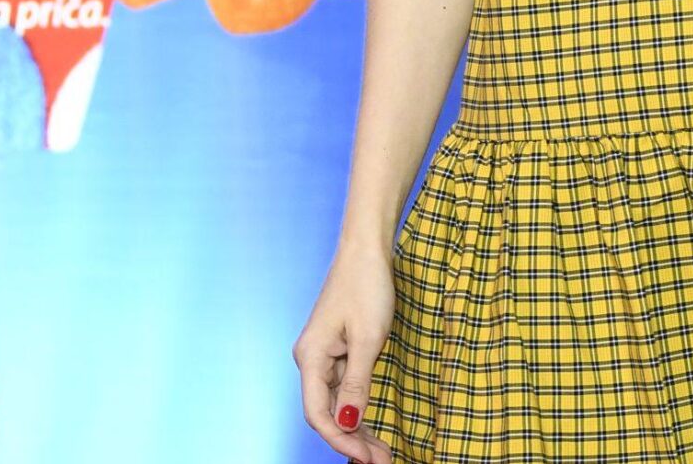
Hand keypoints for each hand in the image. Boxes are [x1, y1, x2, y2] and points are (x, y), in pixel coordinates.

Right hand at [293, 238, 398, 461]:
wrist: (366, 250)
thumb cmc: (366, 286)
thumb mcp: (368, 339)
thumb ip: (357, 383)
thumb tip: (349, 421)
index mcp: (310, 357)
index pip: (319, 414)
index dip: (342, 440)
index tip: (367, 459)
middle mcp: (311, 359)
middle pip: (327, 412)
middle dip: (352, 441)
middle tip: (382, 461)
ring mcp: (323, 355)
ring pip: (337, 402)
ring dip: (357, 428)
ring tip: (381, 452)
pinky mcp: (337, 349)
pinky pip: (344, 387)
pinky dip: (358, 406)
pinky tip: (370, 426)